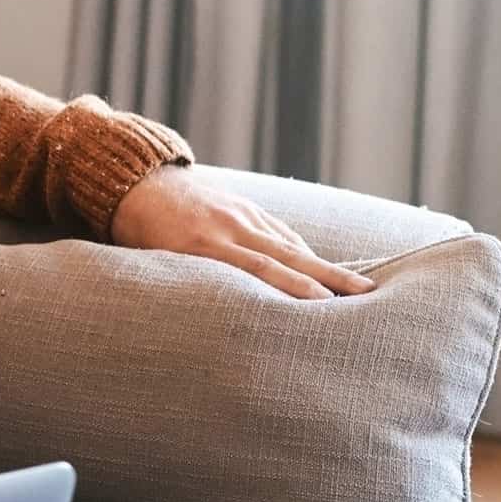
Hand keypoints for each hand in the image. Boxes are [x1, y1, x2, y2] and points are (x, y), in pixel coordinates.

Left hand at [109, 164, 376, 299]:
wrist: (134, 181)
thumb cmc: (136, 233)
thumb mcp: (150, 259)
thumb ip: (179, 283)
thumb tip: (203, 320)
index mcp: (200, 244)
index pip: (257, 268)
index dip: (291, 286)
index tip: (323, 305)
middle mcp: (227, 228)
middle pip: (285, 256)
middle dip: (327, 278)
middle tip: (365, 295)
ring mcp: (239, 214)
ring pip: (289, 243)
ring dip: (325, 267)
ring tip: (361, 288)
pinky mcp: (245, 206)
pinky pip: (279, 231)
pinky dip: (302, 251)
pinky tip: (324, 270)